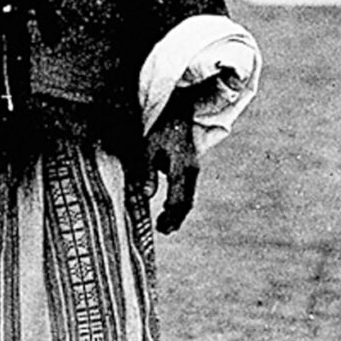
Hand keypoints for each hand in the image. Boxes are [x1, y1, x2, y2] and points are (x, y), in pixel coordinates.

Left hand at [147, 107, 199, 234]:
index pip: (178, 198)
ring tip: (165, 225)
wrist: (179, 109)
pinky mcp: (190, 167)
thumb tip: (147, 194)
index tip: (161, 227)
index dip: (170, 215)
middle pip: (187, 202)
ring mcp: (193, 169)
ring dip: (178, 212)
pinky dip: (180, 202)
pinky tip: (169, 208)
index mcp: (182, 167)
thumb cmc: (160, 127)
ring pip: (189, 197)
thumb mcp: (148, 146)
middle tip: (163, 230)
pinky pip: (187, 189)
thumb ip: (146, 170)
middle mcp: (192, 170)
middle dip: (176, 218)